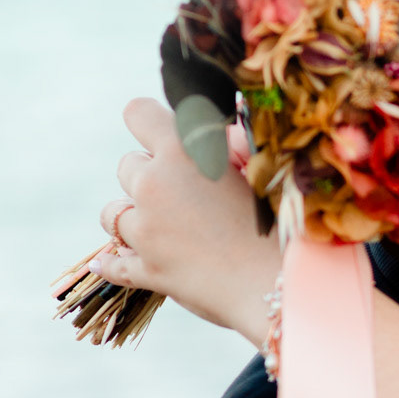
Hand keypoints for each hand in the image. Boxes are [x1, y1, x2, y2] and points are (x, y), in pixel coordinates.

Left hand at [92, 98, 282, 344]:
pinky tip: (122, 258)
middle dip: (152, 173)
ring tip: (171, 226)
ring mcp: (145, 231)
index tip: (169, 136)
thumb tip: (218, 136)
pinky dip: (118, 260)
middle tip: (191, 190)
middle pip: (128, 164)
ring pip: (112, 211)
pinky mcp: (145, 271)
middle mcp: (154, 186)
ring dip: (135, 214)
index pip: (139, 113)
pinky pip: (112, 262)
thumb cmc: (286, 221)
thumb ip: (232, 143)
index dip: (152, 122)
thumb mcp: (263, 167)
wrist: (285, 285)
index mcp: (184, 151)